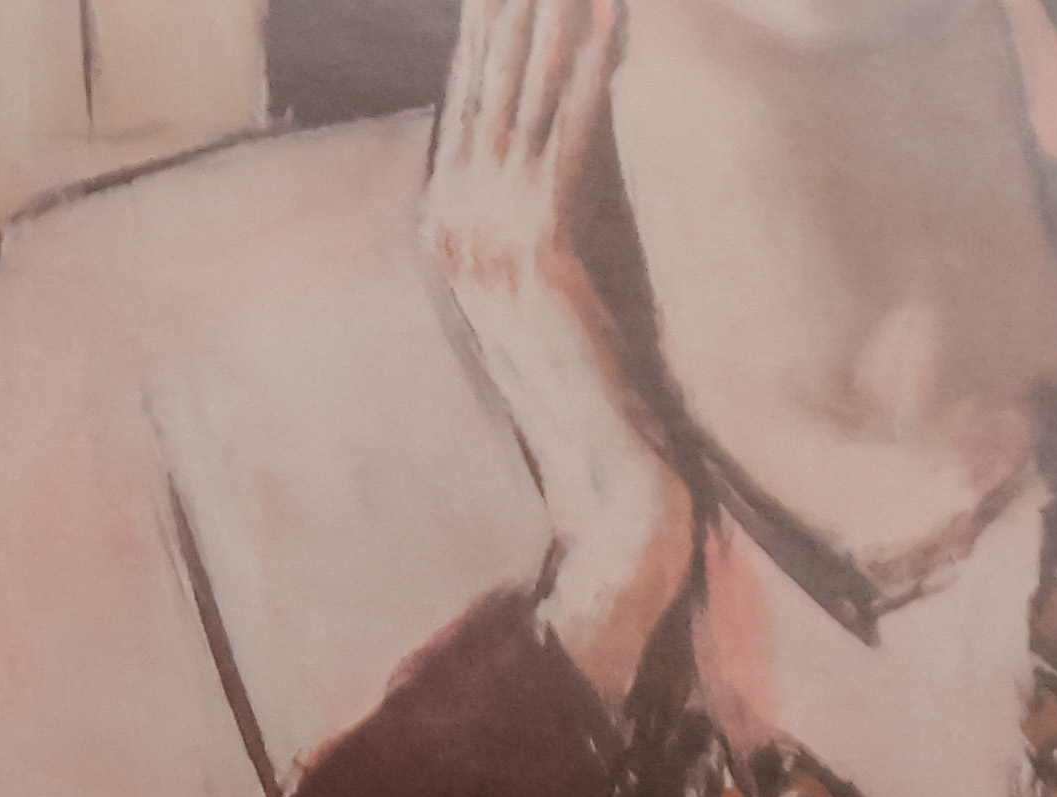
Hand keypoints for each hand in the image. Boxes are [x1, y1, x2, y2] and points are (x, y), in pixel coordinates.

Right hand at [422, 0, 695, 722]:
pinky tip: (612, 8)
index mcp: (445, 224)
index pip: (469, 83)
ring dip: (553, 4)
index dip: (492, 10)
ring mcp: (486, 241)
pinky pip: (565, 131)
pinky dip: (589, 63)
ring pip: (522, 87)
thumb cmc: (598, 386)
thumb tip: (564, 125)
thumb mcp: (555, 277)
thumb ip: (546, 202)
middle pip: (486, 69)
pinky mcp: (536, 253)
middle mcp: (451, 225)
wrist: (606, 488)